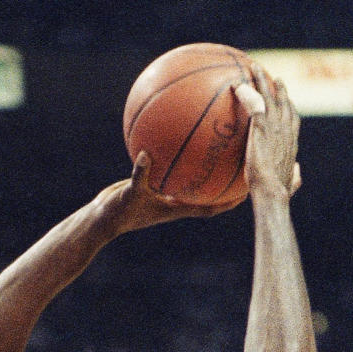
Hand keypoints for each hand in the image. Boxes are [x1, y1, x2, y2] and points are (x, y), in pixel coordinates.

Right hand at [100, 151, 246, 235]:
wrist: (102, 218)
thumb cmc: (117, 212)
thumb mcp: (128, 193)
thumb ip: (138, 176)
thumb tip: (145, 154)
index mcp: (177, 208)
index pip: (211, 207)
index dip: (230, 201)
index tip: (249, 191)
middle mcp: (177, 201)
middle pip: (209, 192)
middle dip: (227, 182)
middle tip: (247, 165)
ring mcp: (167, 193)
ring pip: (193, 178)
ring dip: (207, 167)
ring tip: (222, 145)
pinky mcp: (156, 184)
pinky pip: (172, 167)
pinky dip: (177, 154)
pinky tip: (179, 133)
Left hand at [236, 66, 301, 197]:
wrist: (271, 191)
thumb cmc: (279, 193)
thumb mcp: (290, 184)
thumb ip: (294, 176)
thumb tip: (297, 173)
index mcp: (292, 142)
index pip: (293, 119)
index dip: (290, 108)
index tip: (286, 100)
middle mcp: (286, 129)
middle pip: (283, 102)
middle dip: (279, 88)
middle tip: (274, 78)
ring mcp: (275, 126)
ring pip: (268, 96)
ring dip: (261, 80)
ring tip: (253, 67)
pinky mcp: (262, 126)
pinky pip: (253, 103)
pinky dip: (246, 92)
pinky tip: (236, 86)